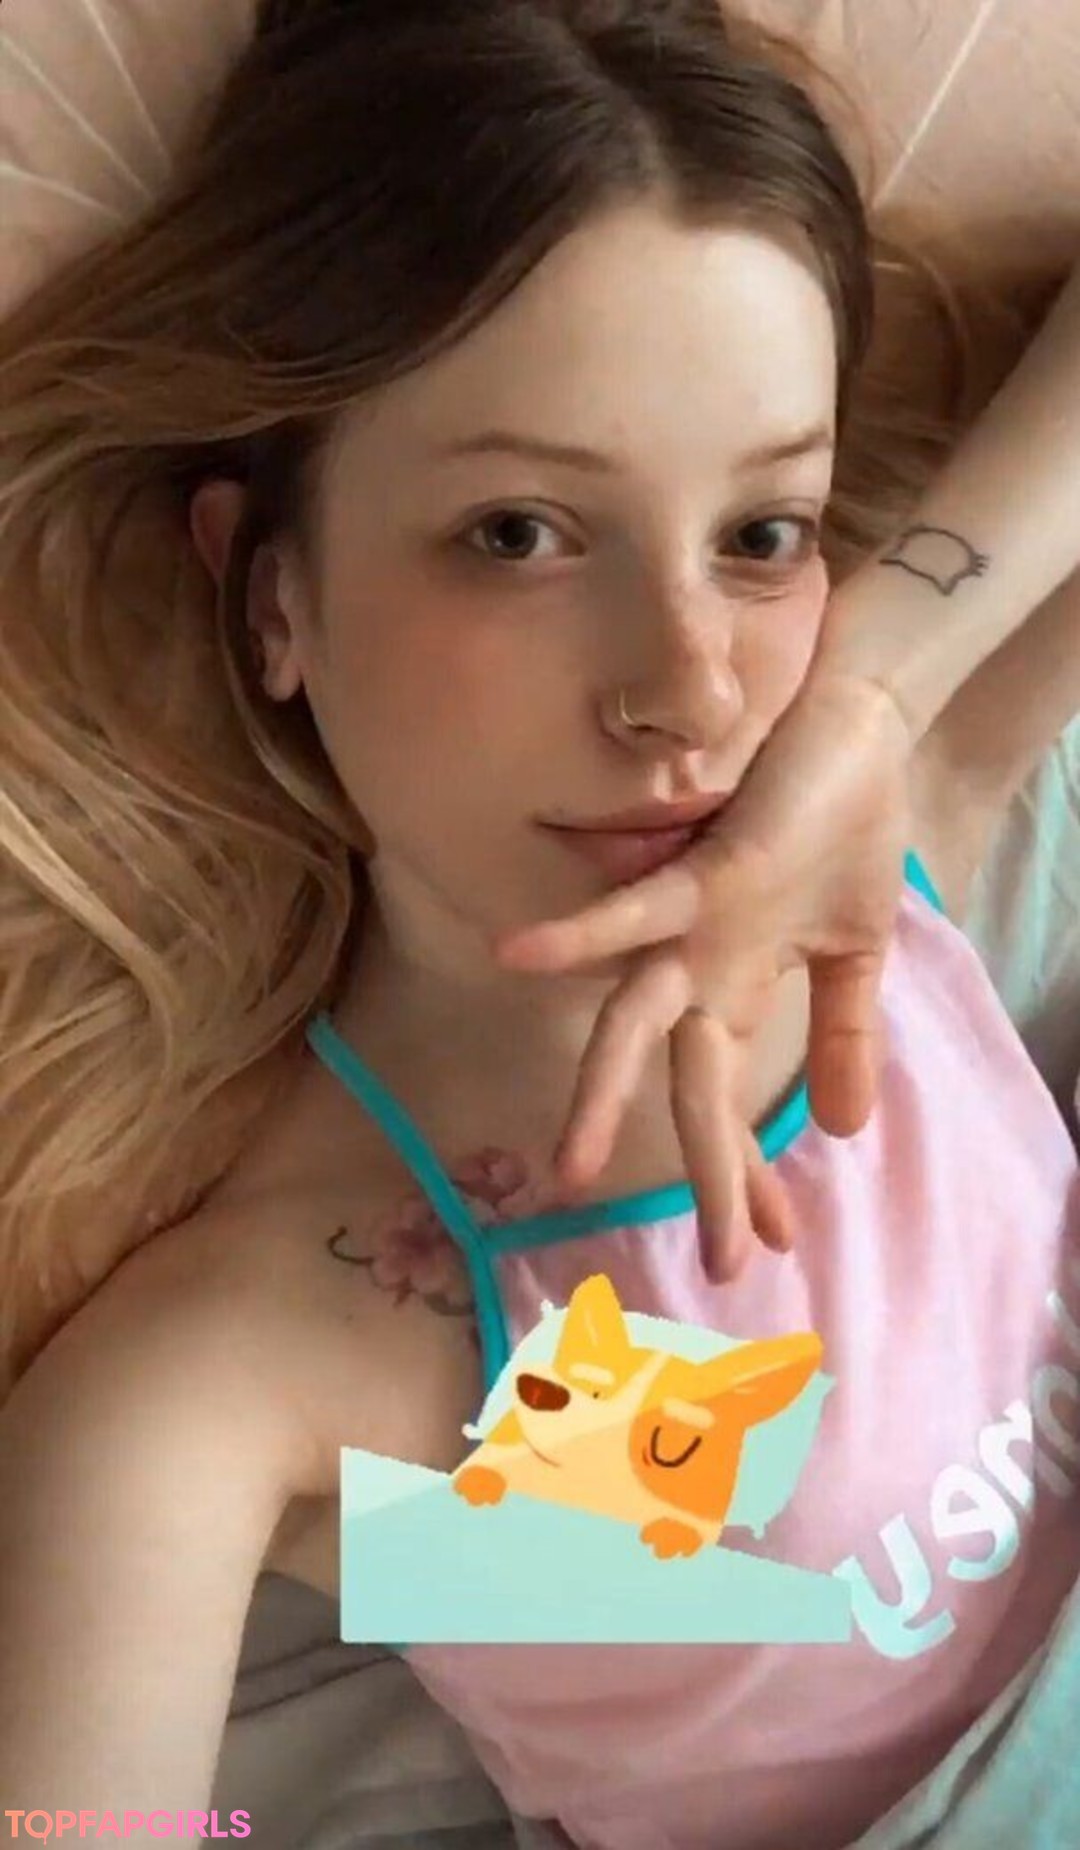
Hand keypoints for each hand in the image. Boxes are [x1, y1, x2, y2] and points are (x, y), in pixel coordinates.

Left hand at [491, 672, 913, 1283]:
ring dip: (605, 1095)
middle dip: (710, 1177)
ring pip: (634, 1023)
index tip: (766, 1247)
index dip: (746, 1177)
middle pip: (691, 1090)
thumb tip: (848, 1130)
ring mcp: (692, 930)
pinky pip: (630, 909)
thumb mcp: (859, 949)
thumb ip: (848, 1034)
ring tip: (571, 1171)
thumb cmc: (843, 825)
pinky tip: (520, 955)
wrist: (858, 726)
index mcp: (737, 991)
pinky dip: (580, 932)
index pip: (732, 1104)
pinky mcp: (699, 877)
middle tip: (719, 1268)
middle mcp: (700, 972)